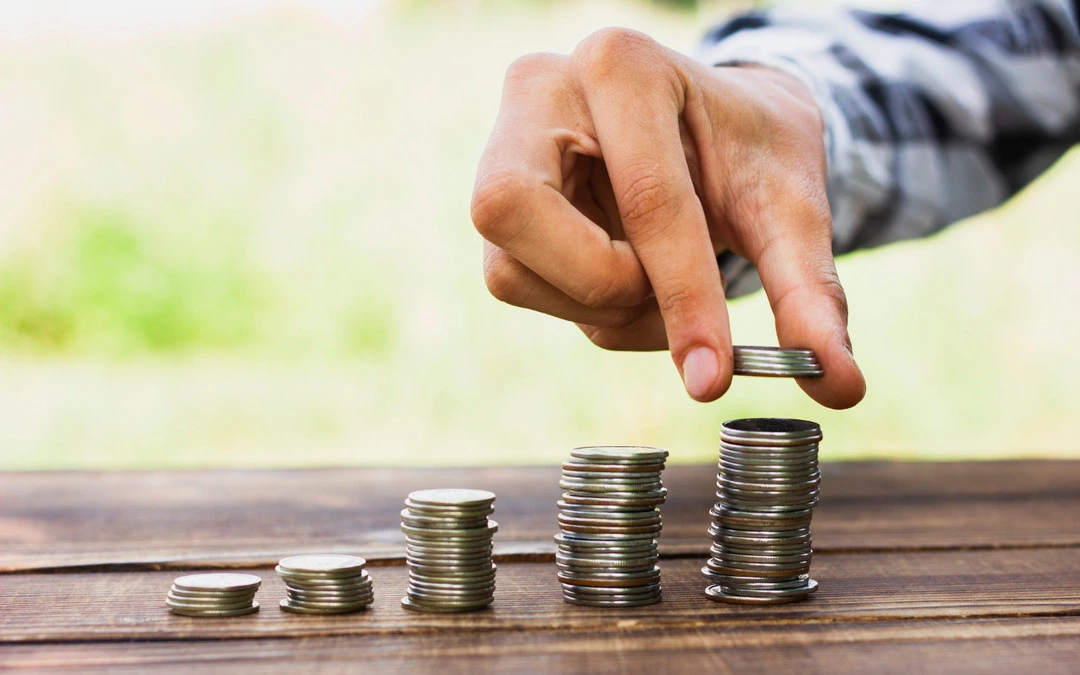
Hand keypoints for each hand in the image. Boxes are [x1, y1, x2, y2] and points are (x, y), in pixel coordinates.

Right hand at [471, 28, 864, 408]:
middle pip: (514, 212)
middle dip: (601, 283)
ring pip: (508, 267)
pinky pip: (512, 281)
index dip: (683, 296)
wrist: (716, 127)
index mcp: (624, 64)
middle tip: (657, 288)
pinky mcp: (495, 198)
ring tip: (656, 280)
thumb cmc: (750, 151)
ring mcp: (501, 143)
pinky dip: (579, 307)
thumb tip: (840, 386)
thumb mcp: (791, 207)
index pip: (646, 197)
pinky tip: (626, 279)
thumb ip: (810, 292)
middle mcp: (541, 90)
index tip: (712, 376)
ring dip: (593, 306)